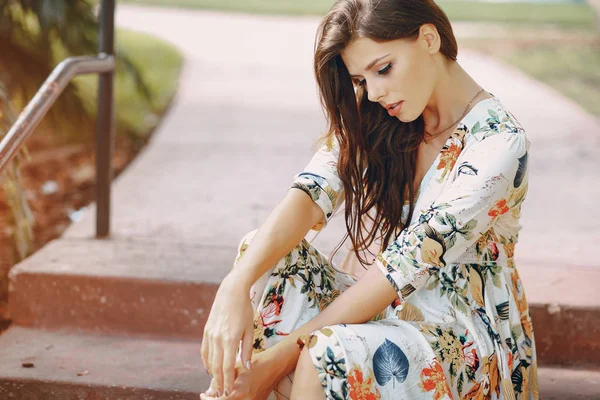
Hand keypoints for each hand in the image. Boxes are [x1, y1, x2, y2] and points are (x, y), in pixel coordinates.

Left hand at [200, 352, 276, 399]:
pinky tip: (228, 395)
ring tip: (217, 394)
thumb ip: (222, 379)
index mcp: (240, 390)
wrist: (274, 366)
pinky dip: (231, 399)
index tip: (203, 394)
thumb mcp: (236, 368)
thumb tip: (209, 390)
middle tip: (207, 395)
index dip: (208, 399)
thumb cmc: (254, 363)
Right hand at [201, 274, 254, 396]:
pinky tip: (209, 368)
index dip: (227, 380)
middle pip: (216, 366)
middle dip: (218, 381)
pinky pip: (204, 350)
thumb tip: (246, 367)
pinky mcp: (206, 331)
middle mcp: (217, 339)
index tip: (228, 391)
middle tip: (220, 393)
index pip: (227, 367)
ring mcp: (210, 335)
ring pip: (208, 360)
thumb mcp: (250, 329)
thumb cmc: (244, 310)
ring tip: (216, 383)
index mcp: (230, 340)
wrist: (230, 292)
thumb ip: (247, 349)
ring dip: (212, 373)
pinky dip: (206, 361)